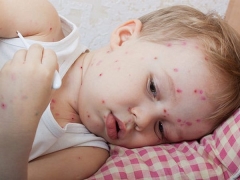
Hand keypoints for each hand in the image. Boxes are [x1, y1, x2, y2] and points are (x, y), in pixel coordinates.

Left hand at [0, 44, 57, 178]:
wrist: (17, 116)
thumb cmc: (36, 105)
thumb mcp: (51, 90)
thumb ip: (51, 74)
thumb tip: (48, 63)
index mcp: (46, 73)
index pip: (50, 53)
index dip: (50, 57)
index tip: (48, 62)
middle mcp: (31, 67)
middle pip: (36, 47)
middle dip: (39, 53)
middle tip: (38, 62)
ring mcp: (16, 68)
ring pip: (23, 51)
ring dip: (26, 57)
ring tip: (26, 69)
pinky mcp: (4, 70)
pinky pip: (12, 60)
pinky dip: (16, 65)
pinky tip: (17, 76)